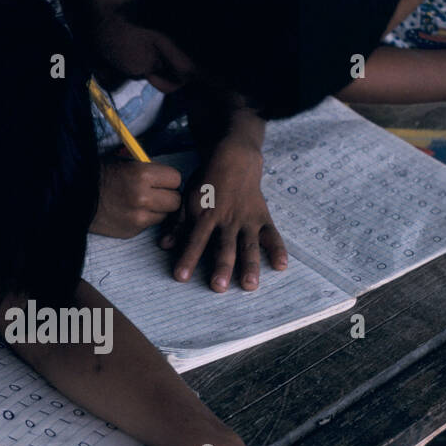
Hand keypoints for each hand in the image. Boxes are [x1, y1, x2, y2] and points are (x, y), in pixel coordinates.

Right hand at [90, 157, 180, 237]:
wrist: (74, 196)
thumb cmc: (99, 176)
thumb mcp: (125, 163)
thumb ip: (149, 170)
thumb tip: (168, 178)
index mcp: (142, 174)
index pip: (176, 179)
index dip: (168, 179)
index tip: (161, 180)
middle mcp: (143, 198)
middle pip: (175, 201)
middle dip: (168, 196)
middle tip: (156, 193)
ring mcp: (138, 218)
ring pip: (165, 215)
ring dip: (158, 210)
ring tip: (141, 203)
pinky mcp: (131, 231)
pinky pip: (149, 225)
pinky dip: (144, 219)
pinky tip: (129, 212)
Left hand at [159, 137, 286, 290]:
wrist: (234, 158)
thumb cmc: (207, 181)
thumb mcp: (188, 198)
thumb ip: (179, 224)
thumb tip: (165, 246)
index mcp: (206, 215)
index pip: (195, 240)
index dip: (187, 258)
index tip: (181, 277)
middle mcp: (227, 220)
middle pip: (224, 247)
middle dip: (221, 267)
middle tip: (218, 286)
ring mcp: (247, 219)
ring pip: (248, 245)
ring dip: (250, 265)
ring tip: (250, 285)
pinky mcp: (262, 217)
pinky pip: (272, 234)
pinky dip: (278, 249)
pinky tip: (281, 265)